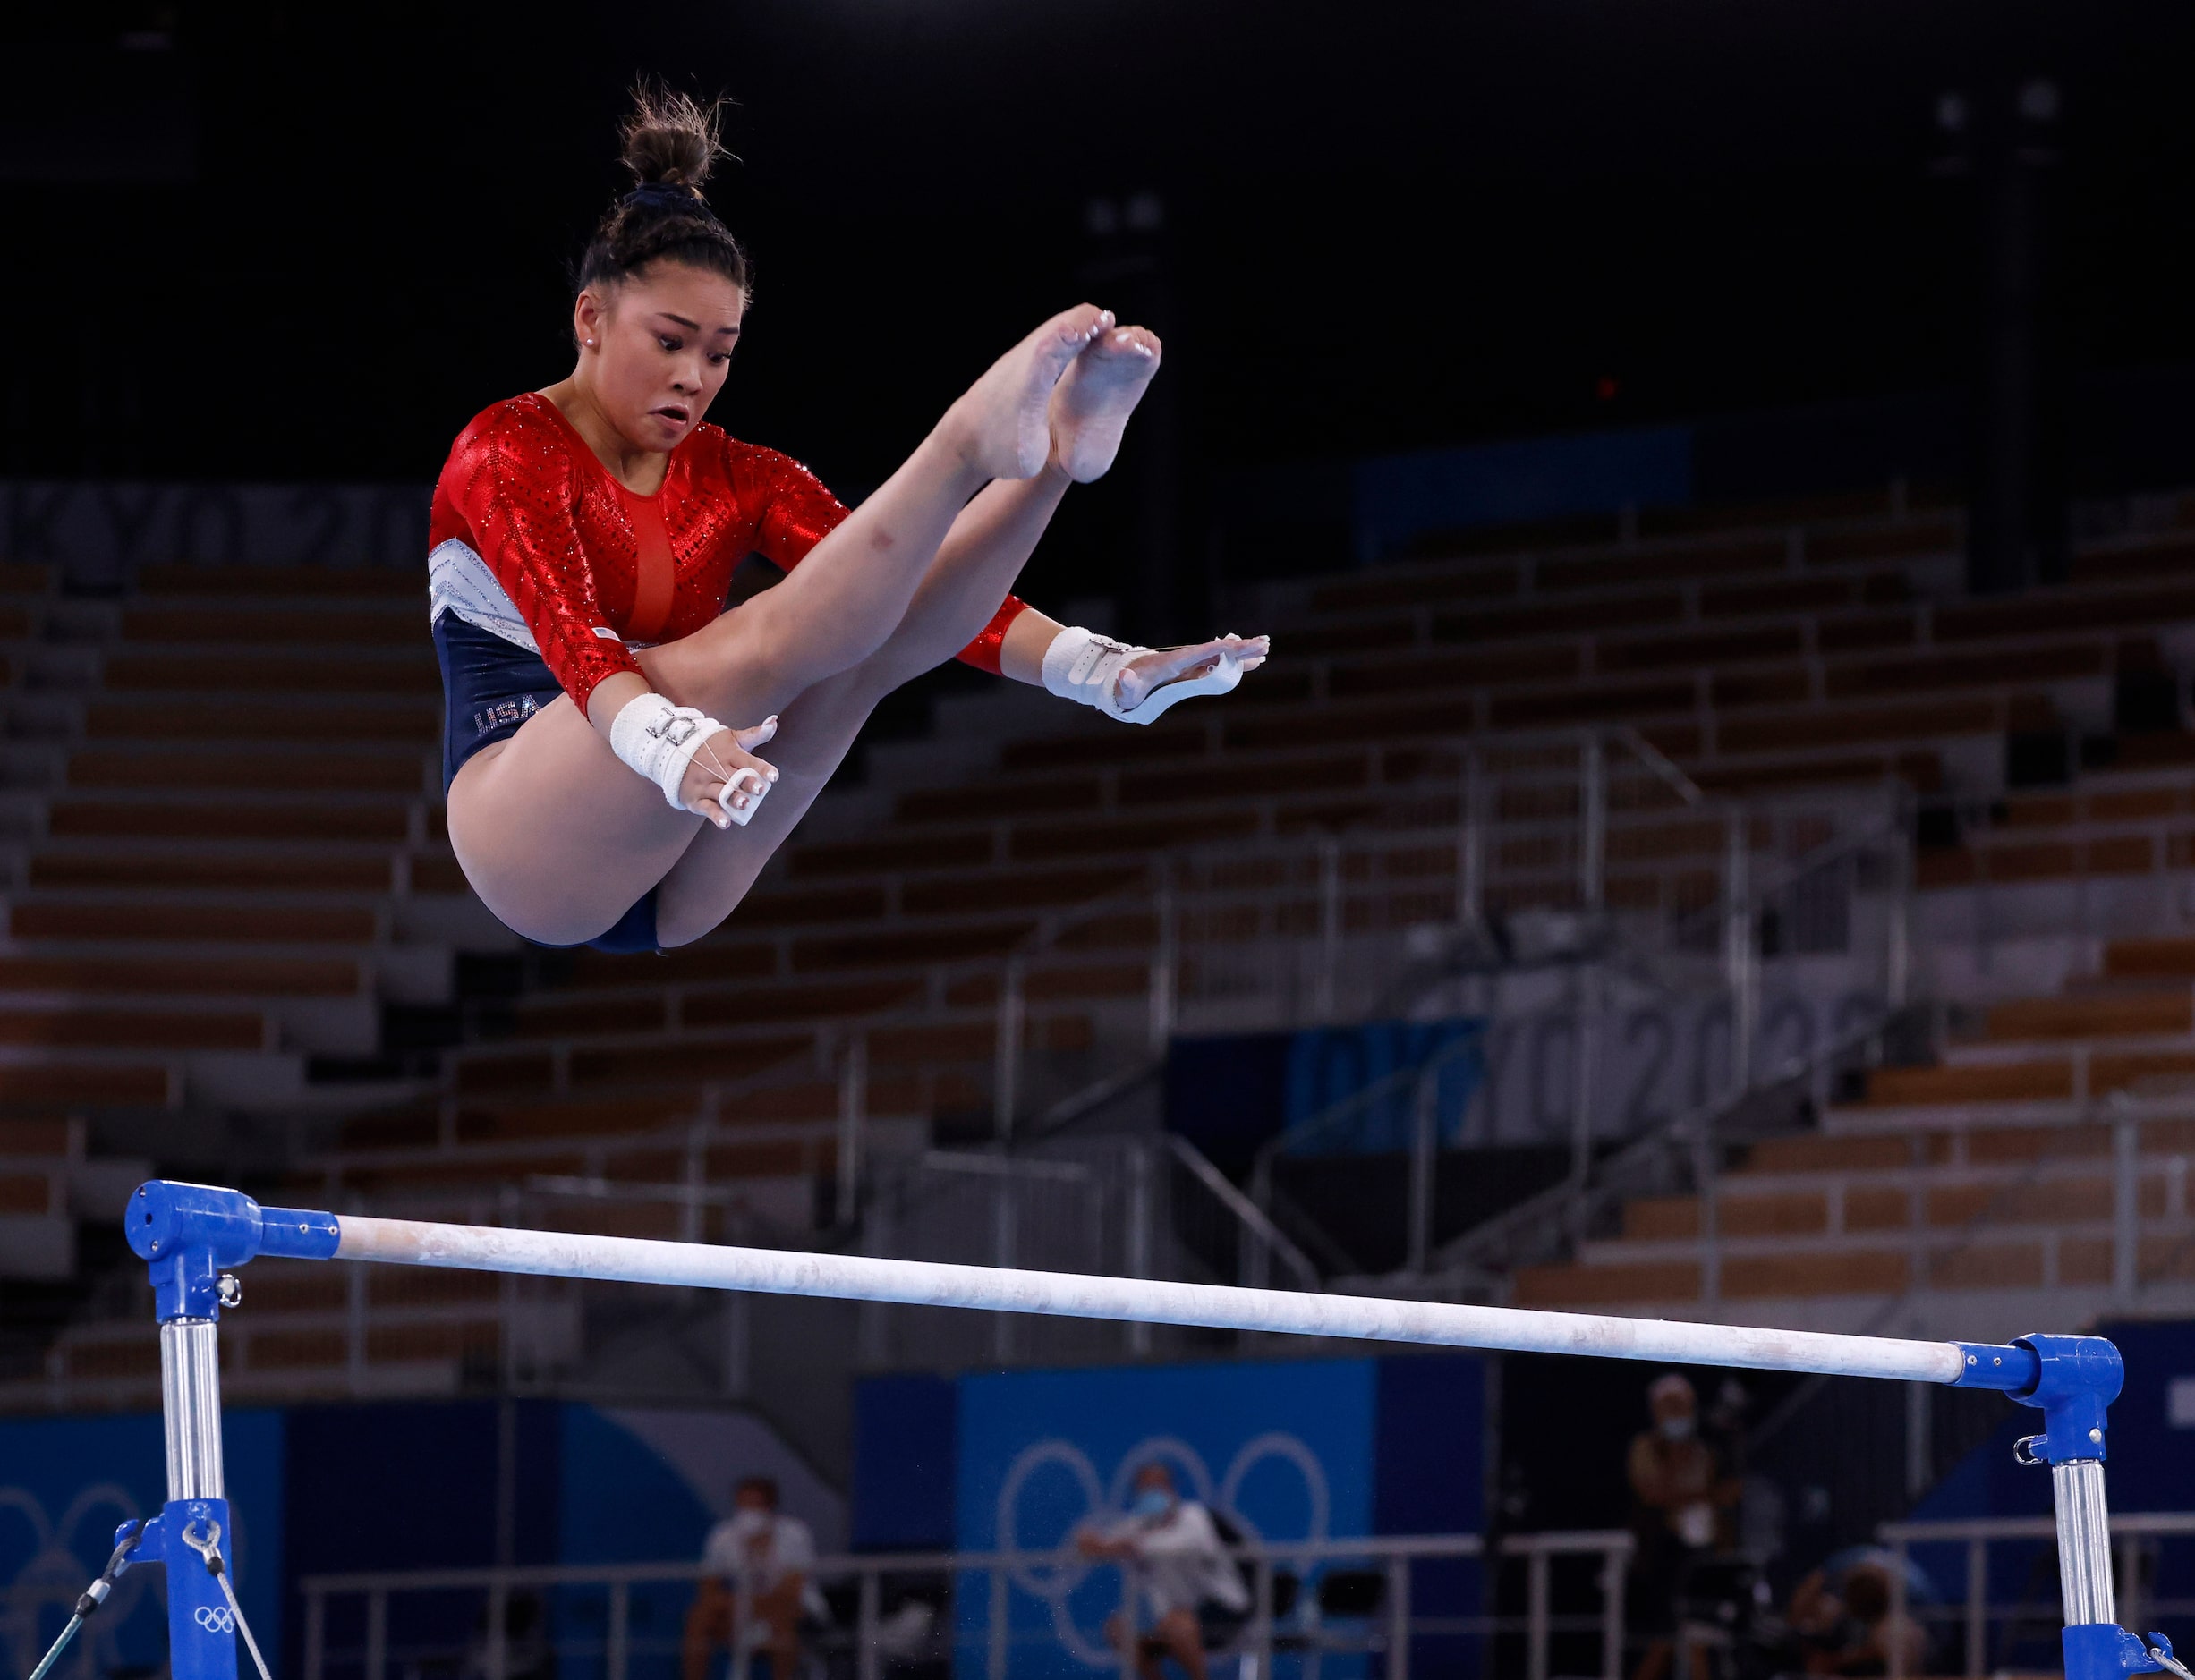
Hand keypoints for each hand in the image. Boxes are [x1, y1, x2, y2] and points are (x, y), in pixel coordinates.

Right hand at [680, 717, 780, 828]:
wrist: (674, 752)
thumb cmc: (712, 747)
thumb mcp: (733, 738)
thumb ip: (755, 734)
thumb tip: (774, 721)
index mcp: (729, 753)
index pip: (747, 760)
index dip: (761, 768)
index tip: (774, 776)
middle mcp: (716, 768)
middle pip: (733, 777)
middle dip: (747, 783)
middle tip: (760, 789)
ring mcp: (705, 784)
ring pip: (720, 792)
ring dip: (732, 799)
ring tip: (744, 804)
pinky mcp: (696, 798)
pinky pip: (706, 807)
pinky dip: (715, 815)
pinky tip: (725, 823)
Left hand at [1113, 634, 1269, 713]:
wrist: (1126, 680)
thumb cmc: (1126, 688)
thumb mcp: (1125, 690)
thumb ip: (1126, 685)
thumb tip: (1124, 677)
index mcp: (1173, 663)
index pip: (1199, 653)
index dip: (1219, 649)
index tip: (1238, 644)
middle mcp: (1186, 659)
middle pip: (1217, 651)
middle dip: (1240, 647)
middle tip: (1264, 642)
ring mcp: (1192, 664)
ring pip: (1222, 656)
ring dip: (1243, 652)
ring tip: (1266, 648)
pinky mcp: (1195, 670)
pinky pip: (1219, 663)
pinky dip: (1236, 662)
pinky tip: (1254, 662)